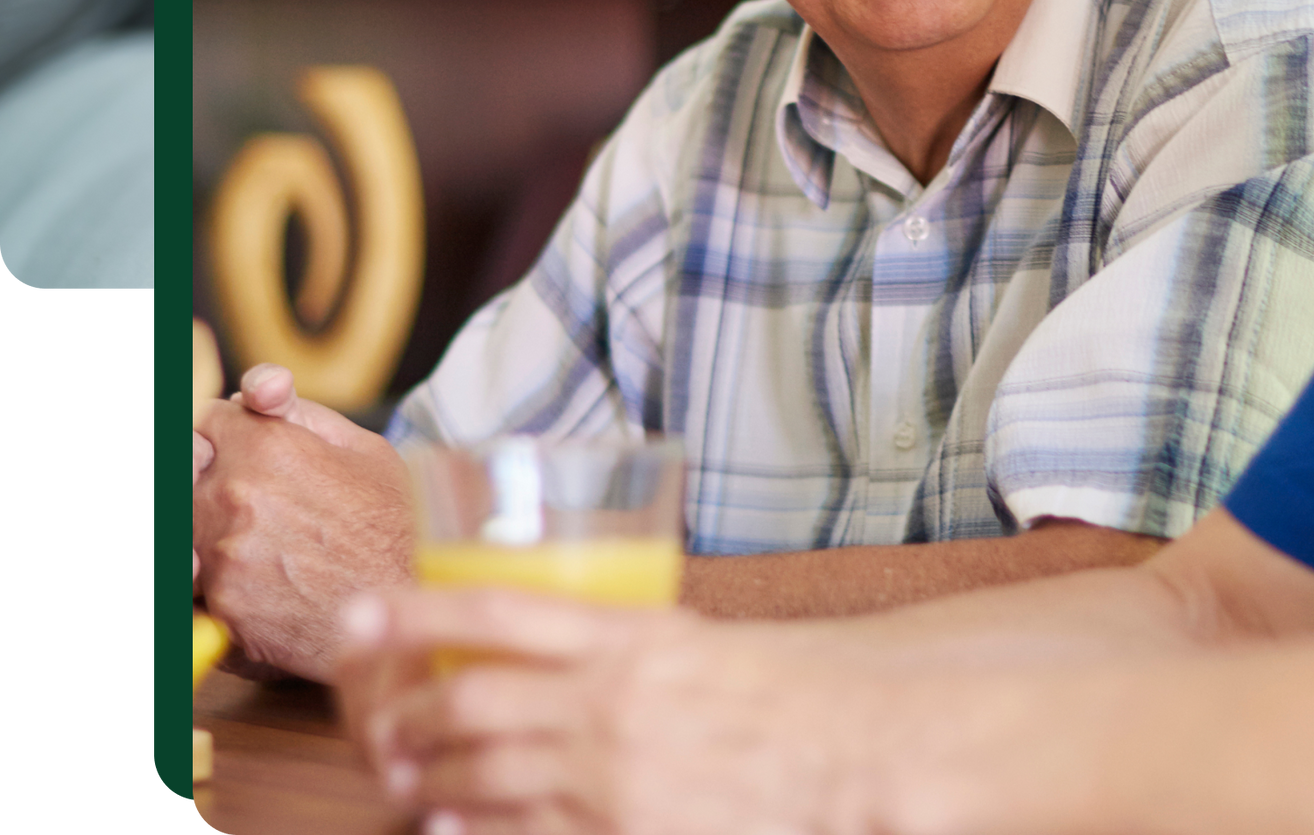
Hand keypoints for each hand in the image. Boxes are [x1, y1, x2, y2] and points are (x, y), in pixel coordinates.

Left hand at [194, 365, 414, 681]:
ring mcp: (218, 554)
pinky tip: (247, 580)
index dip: (228, 431)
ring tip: (251, 543)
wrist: (396, 613)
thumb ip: (303, 414)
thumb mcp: (366, 451)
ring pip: (183, 524)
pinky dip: (206, 579)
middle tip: (242, 495)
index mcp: (269, 448)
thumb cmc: (390, 531)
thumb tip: (256, 396)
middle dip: (207, 473)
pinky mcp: (214, 606)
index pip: (209, 418)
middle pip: (184, 468)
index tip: (242, 448)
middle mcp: (233, 496)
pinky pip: (188, 580)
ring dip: (204, 526)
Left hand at [338, 588, 889, 834]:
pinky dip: (470, 828)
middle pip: (474, 700)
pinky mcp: (621, 833)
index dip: (418, 612)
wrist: (842, 742)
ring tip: (404, 777)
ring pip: (484, 773)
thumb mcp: (689, 642)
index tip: (361, 614)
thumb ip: (615, 651)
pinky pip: (520, 833)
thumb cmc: (774, 687)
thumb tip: (546, 658)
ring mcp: (612, 772)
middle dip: (413, 716)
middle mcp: (611, 698)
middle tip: (382, 724)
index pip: (500, 610)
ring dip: (431, 775)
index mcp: (630, 632)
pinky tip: (447, 825)